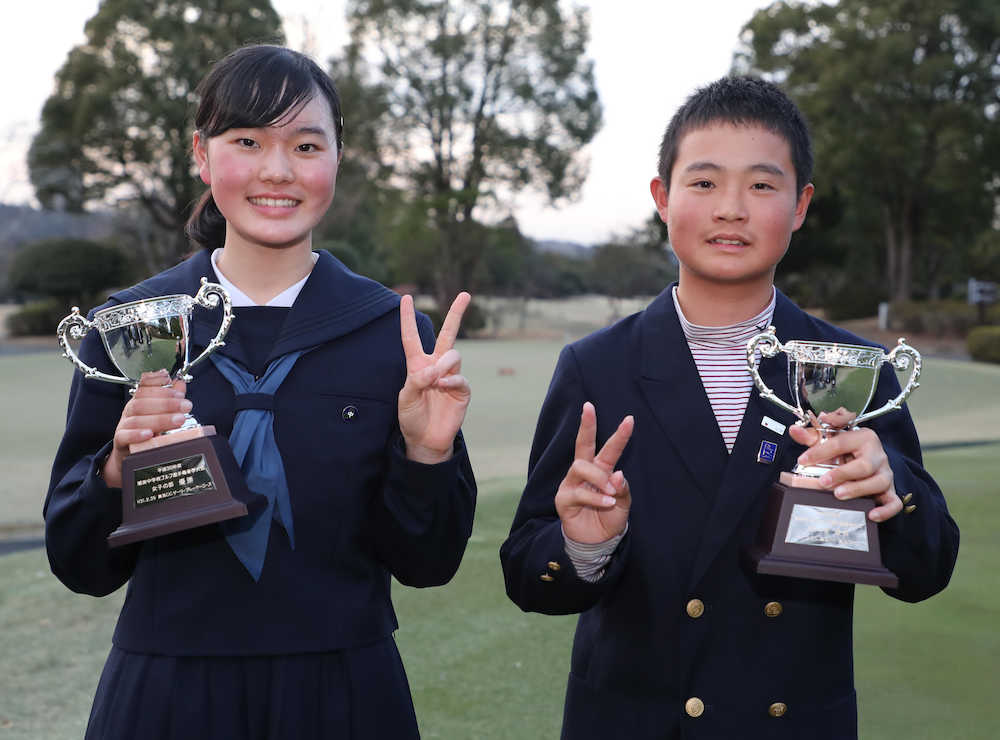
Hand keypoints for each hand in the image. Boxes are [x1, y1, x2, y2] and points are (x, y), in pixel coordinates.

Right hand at [101, 371, 190, 487]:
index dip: (156, 381)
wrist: (130, 455)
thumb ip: (171, 398)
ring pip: (137, 418)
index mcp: (140, 400)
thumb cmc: (148, 431)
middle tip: (186, 406)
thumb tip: (181, 383)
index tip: (170, 381)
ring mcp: (124, 425)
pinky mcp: (120, 441)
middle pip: (142, 401)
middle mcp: (130, 410)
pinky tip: (149, 434)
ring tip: (178, 420)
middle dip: (167, 402)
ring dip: (159, 418)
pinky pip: (124, 436)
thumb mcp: (161, 413)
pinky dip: (136, 434)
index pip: (143, 385)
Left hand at [397, 292, 471, 463]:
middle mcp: (436, 366)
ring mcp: (451, 377)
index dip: (407, 318)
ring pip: (453, 355)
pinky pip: (460, 377)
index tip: (405, 297)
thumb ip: (417, 380)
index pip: (412, 337)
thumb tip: (435, 369)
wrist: (426, 440)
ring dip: (443, 365)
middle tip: (466, 294)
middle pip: (448, 334)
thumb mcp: (406, 398)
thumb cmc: (412, 418)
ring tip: (435, 381)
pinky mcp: (462, 390)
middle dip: (456, 314)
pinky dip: (450, 381)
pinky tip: (442, 388)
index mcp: (417, 365)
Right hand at [555, 402, 633, 543]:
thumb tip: (617, 473)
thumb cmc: (609, 518)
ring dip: (600, 478)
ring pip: (581, 467)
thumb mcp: (624, 504)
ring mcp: (571, 483)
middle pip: (583, 444)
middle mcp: (584, 472)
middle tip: (589, 407)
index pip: (609, 448)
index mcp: (601, 470)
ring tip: (612, 493)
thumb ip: (622, 488)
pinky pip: (579, 491)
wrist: (596, 542)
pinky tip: (607, 503)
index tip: (630, 419)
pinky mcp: (563, 498)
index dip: (619, 434)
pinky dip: (596, 497)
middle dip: (586, 425)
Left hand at [789, 418, 901, 522]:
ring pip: (880, 482)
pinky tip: (871, 514)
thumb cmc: (847, 448)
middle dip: (843, 473)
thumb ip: (812, 435)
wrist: (868, 455)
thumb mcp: (830, 438)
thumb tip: (794, 430)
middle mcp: (877, 455)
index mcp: (863, 437)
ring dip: (859, 489)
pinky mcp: (890, 490)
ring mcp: (885, 473)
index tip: (803, 460)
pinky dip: (886, 510)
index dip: (821, 451)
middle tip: (823, 482)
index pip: (842, 442)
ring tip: (839, 494)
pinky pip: (894, 502)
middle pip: (865, 464)